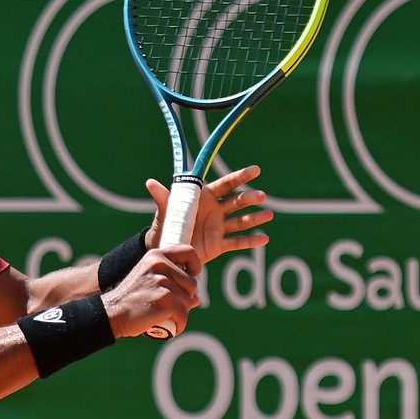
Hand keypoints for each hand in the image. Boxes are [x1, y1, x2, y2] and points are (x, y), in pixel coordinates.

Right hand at [102, 246, 200, 338]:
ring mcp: (163, 282)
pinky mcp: (166, 300)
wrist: (112, 313)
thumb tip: (197, 299)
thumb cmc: (130, 300)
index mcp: (156, 256)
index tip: (189, 278)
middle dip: (185, 298)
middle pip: (192, 283)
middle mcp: (160, 265)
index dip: (195, 267)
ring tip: (167, 317)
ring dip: (181, 313)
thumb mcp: (148, 282)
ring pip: (189, 301)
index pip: (190, 252)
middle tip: (169, 307)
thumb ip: (171, 284)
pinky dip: (179, 325)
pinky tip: (170, 328)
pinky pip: (183, 316)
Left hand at [144, 164, 271, 264]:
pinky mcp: (219, 244)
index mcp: (205, 197)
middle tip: (261, 195)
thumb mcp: (165, 211)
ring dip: (255, 218)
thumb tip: (150, 183)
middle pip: (237, 201)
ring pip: (241, 221)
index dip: (241, 177)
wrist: (167, 248)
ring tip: (269, 215)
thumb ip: (163, 198)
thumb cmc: (165, 225)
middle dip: (249, 198)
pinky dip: (250, 241)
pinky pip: (237, 242)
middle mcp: (216, 210)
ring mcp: (219, 227)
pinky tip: (264, 239)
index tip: (256, 170)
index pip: (226, 184)